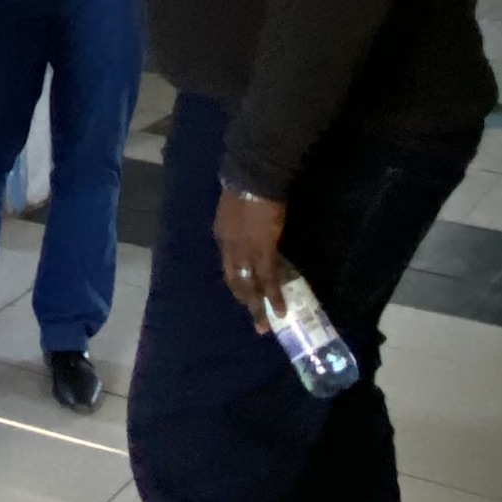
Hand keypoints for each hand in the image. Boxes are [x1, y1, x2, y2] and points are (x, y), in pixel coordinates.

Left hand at [214, 189, 287, 331]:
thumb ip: (242, 219)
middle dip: (245, 300)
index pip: (229, 264)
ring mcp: (245, 250)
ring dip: (257, 307)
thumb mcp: (238, 205)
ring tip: (264, 325)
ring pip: (249, 285)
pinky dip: (273, 296)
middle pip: (235, 279)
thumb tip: (253, 222)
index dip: (238, 280)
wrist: (254, 175)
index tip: (245, 294)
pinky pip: (268, 279)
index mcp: (222, 233)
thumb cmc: (248, 182)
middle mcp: (229, 246)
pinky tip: (279, 310)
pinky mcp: (263, 250)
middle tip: (254, 321)